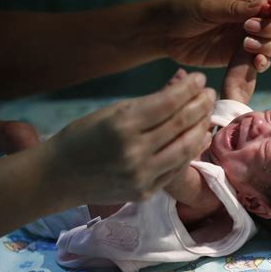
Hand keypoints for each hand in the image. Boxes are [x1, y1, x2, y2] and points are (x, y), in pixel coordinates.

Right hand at [45, 73, 215, 204]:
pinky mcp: (145, 192)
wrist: (60, 176)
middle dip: (200, 105)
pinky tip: (199, 136)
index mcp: (122, 125)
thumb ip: (147, 104)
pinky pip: (176, 168)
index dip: (189, 89)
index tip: (200, 79)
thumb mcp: (111, 112)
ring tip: (207, 112)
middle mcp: (134, 152)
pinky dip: (191, 150)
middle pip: (180, 124)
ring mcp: (142, 176)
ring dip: (201, 127)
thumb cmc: (82, 137)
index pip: (167, 103)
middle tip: (209, 93)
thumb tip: (181, 89)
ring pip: (184, 148)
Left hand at [161, 0, 270, 70]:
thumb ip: (236, 8)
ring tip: (246, 46)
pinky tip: (255, 63)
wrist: (166, 34)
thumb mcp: (208, 6)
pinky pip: (259, 61)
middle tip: (247, 30)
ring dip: (268, 47)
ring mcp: (246, 38)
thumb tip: (266, 5)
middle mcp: (251, 18)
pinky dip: (262, 63)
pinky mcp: (238, 58)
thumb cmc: (185, 11)